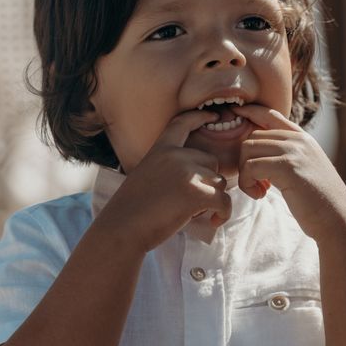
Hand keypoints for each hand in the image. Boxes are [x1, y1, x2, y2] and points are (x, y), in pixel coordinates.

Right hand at [97, 110, 231, 252]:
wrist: (121, 230)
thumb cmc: (132, 210)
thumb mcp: (146, 175)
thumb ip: (169, 167)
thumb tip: (199, 172)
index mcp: (160, 149)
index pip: (182, 123)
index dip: (200, 117)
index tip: (214, 115)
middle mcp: (175, 156)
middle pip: (212, 161)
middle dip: (208, 182)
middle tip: (190, 202)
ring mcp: (187, 173)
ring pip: (220, 182)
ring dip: (213, 199)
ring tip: (193, 213)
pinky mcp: (197, 193)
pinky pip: (224, 200)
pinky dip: (223, 213)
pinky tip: (214, 221)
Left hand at [233, 104, 345, 240]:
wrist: (338, 220)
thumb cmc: (320, 201)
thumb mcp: (306, 169)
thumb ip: (289, 155)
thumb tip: (261, 151)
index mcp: (303, 138)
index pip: (270, 114)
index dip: (250, 112)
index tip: (235, 113)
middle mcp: (298, 140)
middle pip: (252, 136)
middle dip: (246, 161)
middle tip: (258, 184)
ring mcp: (294, 151)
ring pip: (248, 149)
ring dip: (245, 173)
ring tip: (259, 190)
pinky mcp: (287, 167)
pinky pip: (251, 167)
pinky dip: (247, 183)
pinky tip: (260, 195)